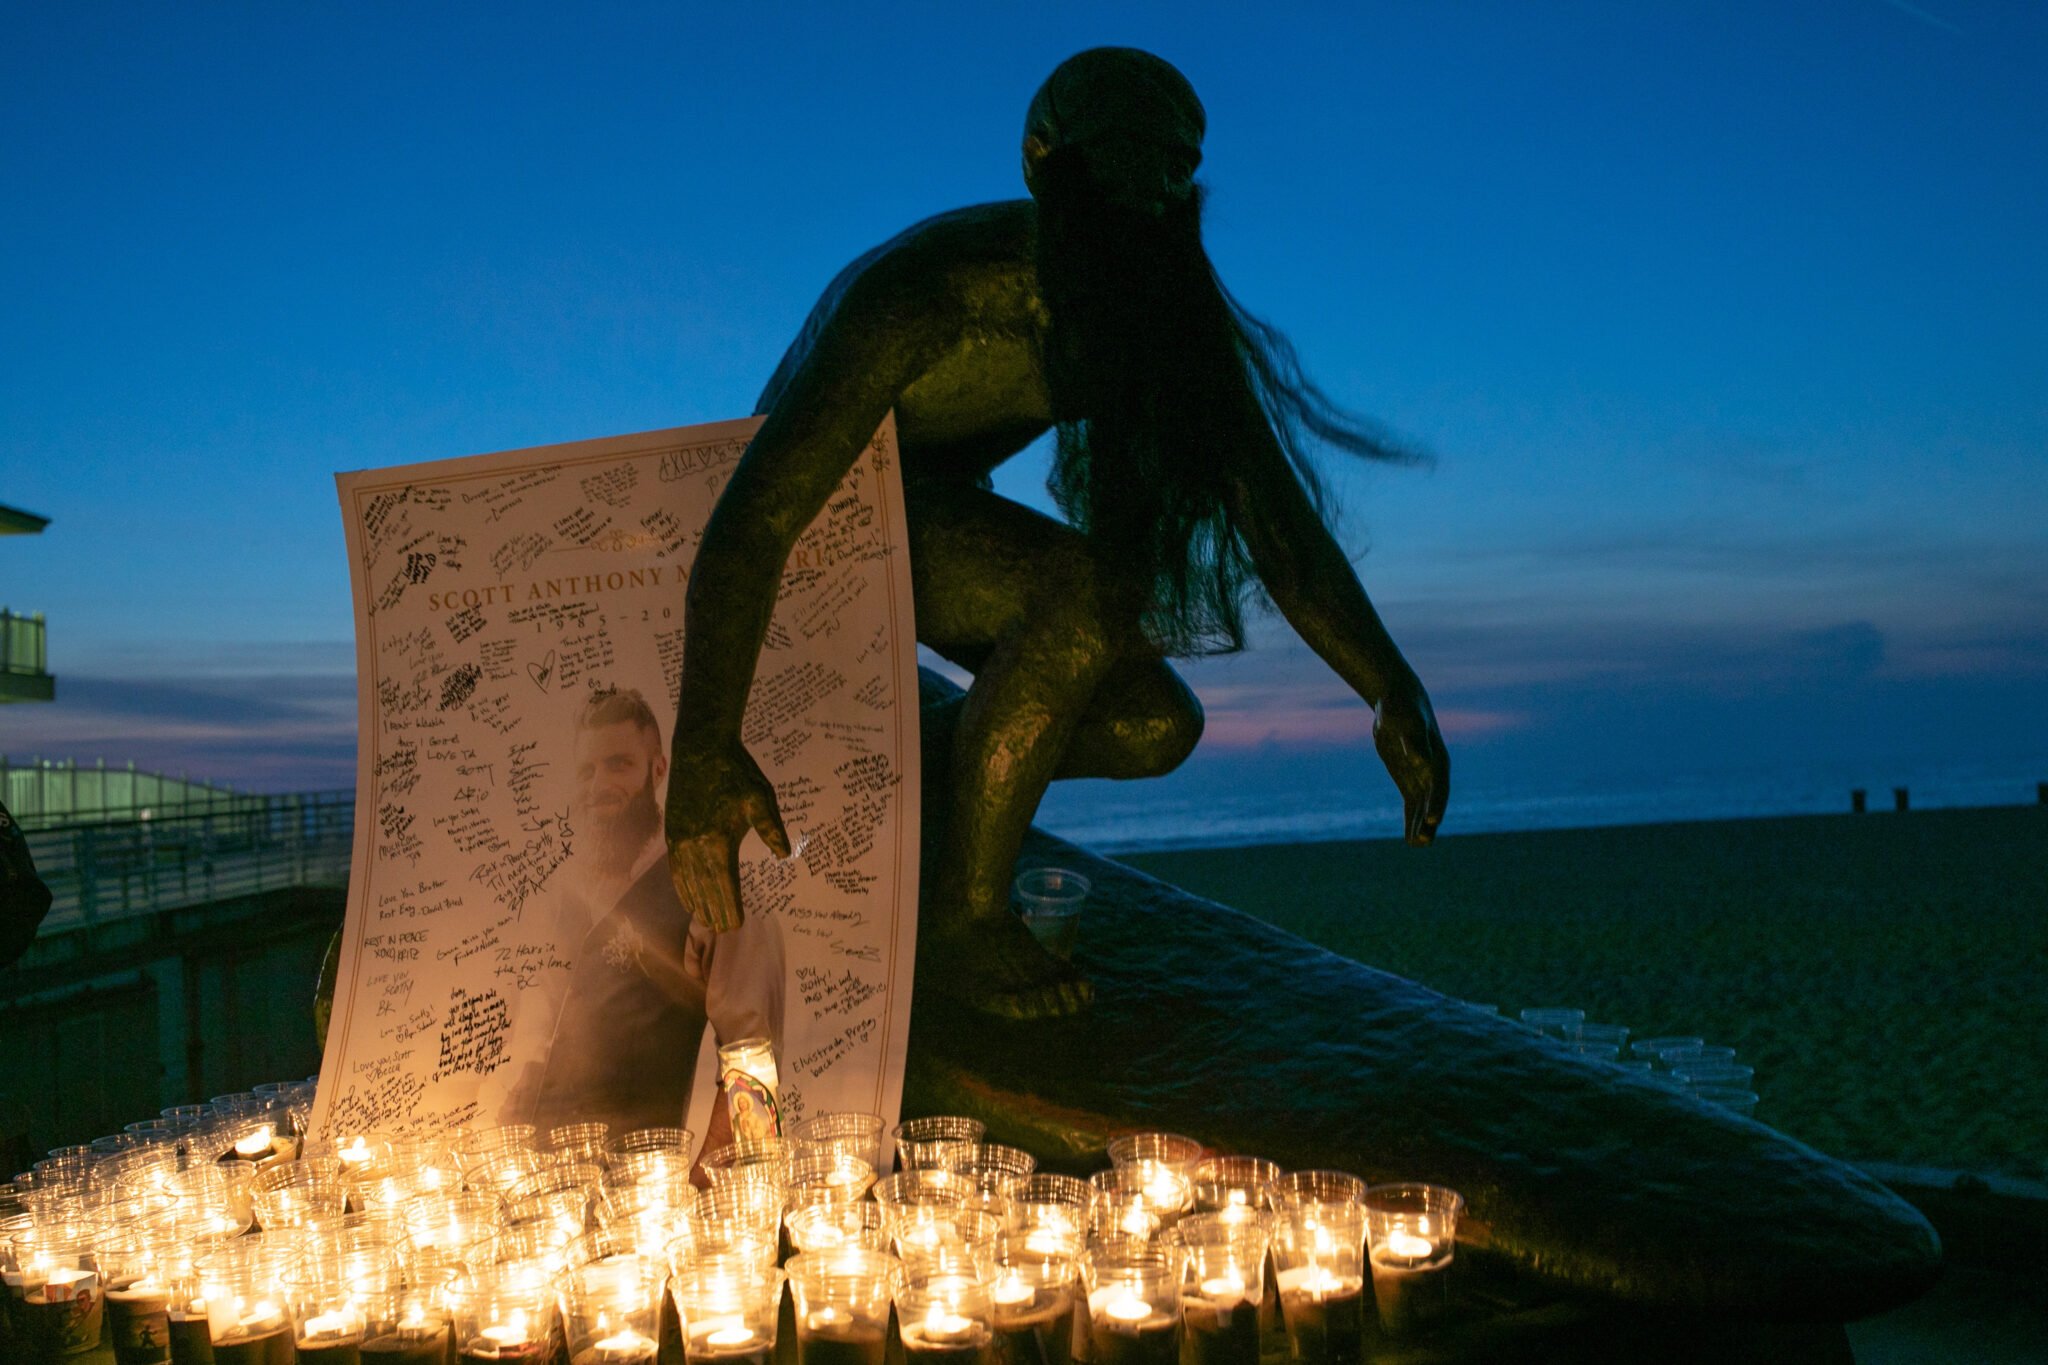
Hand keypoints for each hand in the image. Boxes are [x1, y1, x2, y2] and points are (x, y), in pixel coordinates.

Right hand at [664, 739, 790, 932]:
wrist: (700, 748)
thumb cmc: (736, 772)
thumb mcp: (760, 797)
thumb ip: (771, 827)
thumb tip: (783, 853)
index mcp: (718, 841)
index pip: (725, 885)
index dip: (730, 906)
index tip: (736, 924)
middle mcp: (695, 846)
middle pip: (705, 889)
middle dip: (714, 911)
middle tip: (723, 931)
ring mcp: (680, 841)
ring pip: (688, 882)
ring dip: (698, 904)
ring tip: (707, 921)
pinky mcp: (672, 833)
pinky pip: (675, 869)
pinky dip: (681, 887)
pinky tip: (687, 898)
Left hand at [1373, 678, 1448, 845]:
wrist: (1398, 700)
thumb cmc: (1403, 708)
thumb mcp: (1406, 721)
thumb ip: (1413, 741)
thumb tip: (1419, 759)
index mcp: (1437, 758)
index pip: (1438, 787)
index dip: (1436, 805)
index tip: (1431, 822)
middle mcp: (1432, 770)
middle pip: (1433, 801)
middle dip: (1429, 822)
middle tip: (1423, 842)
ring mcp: (1420, 775)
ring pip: (1422, 806)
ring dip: (1419, 825)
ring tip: (1416, 845)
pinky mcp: (1407, 778)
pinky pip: (1411, 803)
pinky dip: (1410, 819)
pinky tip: (1409, 836)